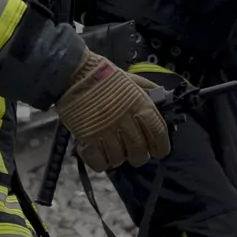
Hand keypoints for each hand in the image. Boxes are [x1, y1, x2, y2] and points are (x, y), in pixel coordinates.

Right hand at [56, 51, 170, 170]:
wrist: (74, 74)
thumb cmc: (104, 76)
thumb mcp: (132, 80)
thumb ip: (148, 91)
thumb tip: (162, 100)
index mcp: (140, 104)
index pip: (158, 134)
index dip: (160, 147)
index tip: (157, 151)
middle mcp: (125, 120)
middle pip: (139, 152)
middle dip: (138, 157)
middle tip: (133, 153)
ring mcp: (105, 130)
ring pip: (118, 159)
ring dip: (118, 159)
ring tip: (114, 152)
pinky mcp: (86, 138)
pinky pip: (98, 161)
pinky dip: (100, 163)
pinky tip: (99, 156)